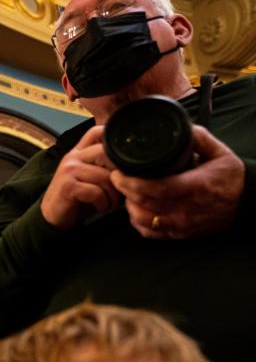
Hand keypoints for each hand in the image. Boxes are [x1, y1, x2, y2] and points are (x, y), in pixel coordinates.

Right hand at [41, 125, 121, 229]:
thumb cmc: (76, 198)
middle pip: (106, 153)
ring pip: (104, 176)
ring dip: (113, 195)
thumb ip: (102, 166)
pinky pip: (96, 192)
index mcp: (78, 152)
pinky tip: (100, 207)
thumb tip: (130, 164)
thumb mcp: (88, 177)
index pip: (97, 132)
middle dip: (119, 175)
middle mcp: (73, 157)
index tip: (123, 161)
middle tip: (120, 190)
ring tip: (110, 203)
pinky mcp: (68, 186)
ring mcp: (69, 170)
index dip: (114, 142)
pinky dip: (103, 203)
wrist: (52, 217)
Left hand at [110, 125, 244, 238]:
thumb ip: (198, 138)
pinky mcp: (180, 234)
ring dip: (129, 206)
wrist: (247, 202)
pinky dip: (138, 222)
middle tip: (118, 178)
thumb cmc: (231, 177)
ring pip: (143, 220)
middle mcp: (188, 209)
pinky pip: (150, 233)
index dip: (131, 183)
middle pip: (144, 204)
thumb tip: (180, 127)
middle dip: (125, 190)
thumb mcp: (220, 152)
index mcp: (197, 186)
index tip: (118, 173)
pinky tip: (137, 209)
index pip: (156, 189)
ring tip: (127, 192)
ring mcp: (183, 224)